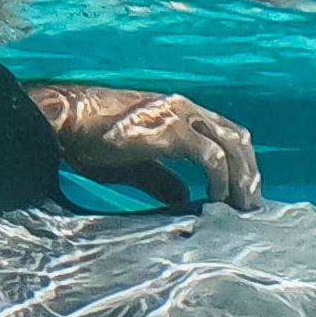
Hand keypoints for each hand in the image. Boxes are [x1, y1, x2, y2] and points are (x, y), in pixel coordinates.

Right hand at [42, 87, 263, 209]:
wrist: (64, 120)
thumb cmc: (90, 140)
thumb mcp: (132, 164)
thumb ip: (160, 178)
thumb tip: (183, 198)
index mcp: (179, 111)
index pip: (227, 134)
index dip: (241, 164)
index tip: (243, 195)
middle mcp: (184, 108)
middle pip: (238, 139)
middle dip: (250, 174)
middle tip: (251, 208)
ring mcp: (179, 115)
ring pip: (231, 147)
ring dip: (241, 180)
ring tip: (241, 208)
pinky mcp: (169, 129)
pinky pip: (210, 156)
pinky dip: (220, 180)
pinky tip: (216, 200)